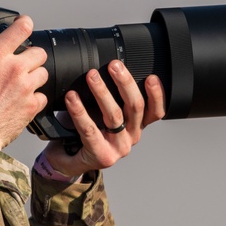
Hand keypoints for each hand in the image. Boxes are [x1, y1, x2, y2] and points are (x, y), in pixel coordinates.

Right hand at [0, 15, 48, 149]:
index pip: (23, 28)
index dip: (24, 24)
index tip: (23, 26)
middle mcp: (14, 69)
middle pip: (38, 51)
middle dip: (29, 55)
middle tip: (17, 64)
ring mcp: (25, 88)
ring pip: (43, 73)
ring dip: (33, 76)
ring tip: (18, 84)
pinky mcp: (32, 106)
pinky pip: (42, 96)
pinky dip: (34, 98)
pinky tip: (19, 101)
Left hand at [42, 60, 165, 176]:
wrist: (68, 160)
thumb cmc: (86, 132)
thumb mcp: (103, 112)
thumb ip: (110, 96)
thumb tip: (105, 68)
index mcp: (136, 125)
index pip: (156, 111)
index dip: (157, 95)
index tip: (151, 77)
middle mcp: (131, 137)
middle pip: (136, 107)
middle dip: (125, 83)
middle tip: (114, 65)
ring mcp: (118, 148)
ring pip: (114, 116)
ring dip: (102, 92)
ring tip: (91, 76)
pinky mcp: (102, 155)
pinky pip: (90, 129)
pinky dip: (79, 111)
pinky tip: (72, 98)